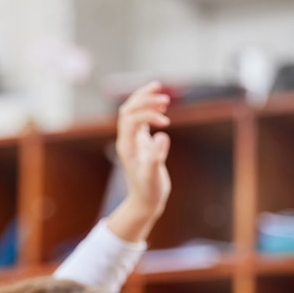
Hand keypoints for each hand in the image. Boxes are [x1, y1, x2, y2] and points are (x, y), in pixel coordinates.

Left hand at [116, 81, 171, 221]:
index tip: (167, 121)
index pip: (131, 119)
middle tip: (165, 98)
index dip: (148, 114)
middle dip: (144, 100)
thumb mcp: (153, 176)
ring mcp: (133, 140)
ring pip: (132, 112)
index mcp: (126, 146)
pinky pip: (141, 120)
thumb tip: (163, 135)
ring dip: (145, 99)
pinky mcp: (141, 142)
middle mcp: (127, 140)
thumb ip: (156, 156)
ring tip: (160, 90)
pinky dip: (149, 109)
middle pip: (128, 110)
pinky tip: (162, 107)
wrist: (146, 201)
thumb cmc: (149, 191)